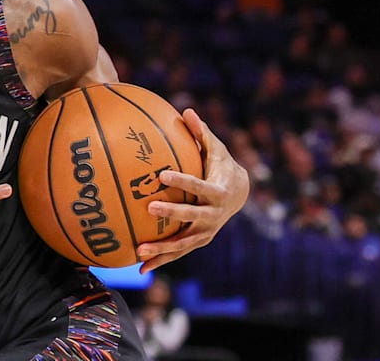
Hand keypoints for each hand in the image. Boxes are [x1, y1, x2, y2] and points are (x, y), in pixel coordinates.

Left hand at [135, 108, 248, 271]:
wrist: (240, 193)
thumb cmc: (221, 165)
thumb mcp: (215, 149)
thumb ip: (201, 133)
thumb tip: (187, 110)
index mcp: (218, 191)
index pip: (199, 185)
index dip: (183, 180)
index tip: (163, 174)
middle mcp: (214, 215)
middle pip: (193, 216)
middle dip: (173, 213)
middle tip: (150, 208)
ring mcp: (207, 232)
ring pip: (184, 242)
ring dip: (163, 249)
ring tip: (139, 252)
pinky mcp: (199, 241)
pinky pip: (178, 253)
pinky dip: (161, 261)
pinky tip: (139, 268)